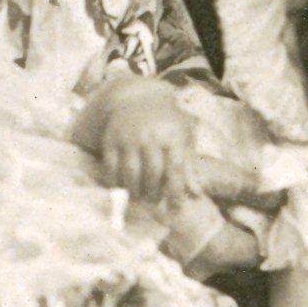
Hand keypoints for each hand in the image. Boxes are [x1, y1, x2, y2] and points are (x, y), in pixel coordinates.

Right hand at [84, 77, 202, 208]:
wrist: (139, 97)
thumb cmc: (167, 123)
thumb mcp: (183, 138)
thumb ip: (189, 167)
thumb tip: (196, 195)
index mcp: (172, 136)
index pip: (175, 169)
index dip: (176, 191)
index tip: (175, 208)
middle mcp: (150, 136)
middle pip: (152, 173)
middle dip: (153, 193)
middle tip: (154, 202)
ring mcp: (128, 138)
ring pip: (130, 173)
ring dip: (135, 191)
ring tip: (139, 197)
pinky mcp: (111, 140)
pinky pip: (111, 168)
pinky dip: (115, 183)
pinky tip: (121, 188)